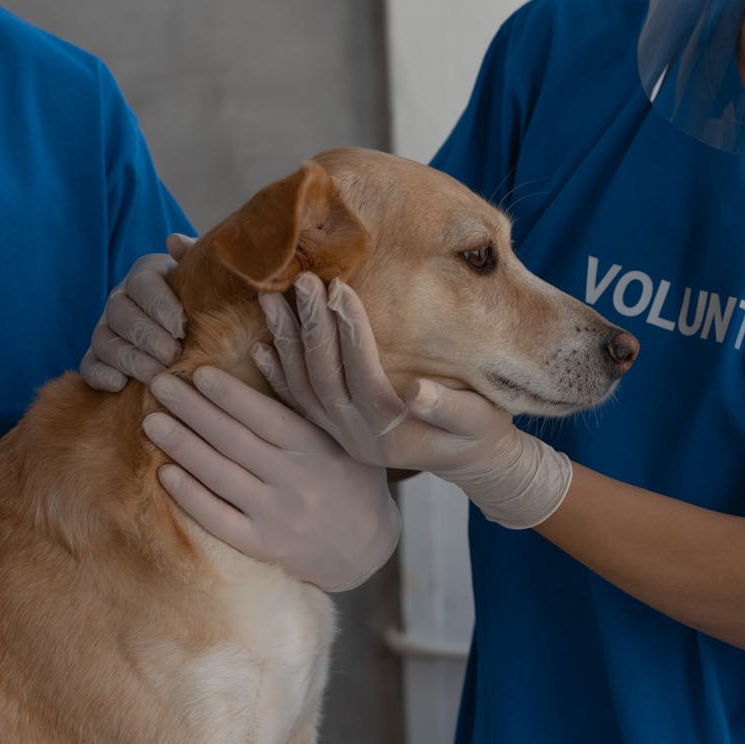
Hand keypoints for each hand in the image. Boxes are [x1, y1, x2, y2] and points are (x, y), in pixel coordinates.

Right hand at [80, 233, 193, 390]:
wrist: (197, 328)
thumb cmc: (205, 301)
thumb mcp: (208, 279)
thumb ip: (197, 258)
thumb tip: (175, 241)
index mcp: (147, 274)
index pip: (143, 283)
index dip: (160, 305)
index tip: (183, 326)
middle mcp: (121, 298)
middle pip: (121, 313)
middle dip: (147, 336)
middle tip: (173, 355)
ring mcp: (107, 328)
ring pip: (104, 340)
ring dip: (128, 359)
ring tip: (156, 374)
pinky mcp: (99, 356)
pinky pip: (88, 365)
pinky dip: (100, 375)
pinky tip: (120, 386)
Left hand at [142, 363, 399, 591]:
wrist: (366, 547)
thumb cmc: (351, 478)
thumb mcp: (342, 435)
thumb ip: (300, 397)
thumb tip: (258, 351)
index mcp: (317, 449)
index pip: (266, 417)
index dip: (230, 395)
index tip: (199, 372)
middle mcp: (297, 482)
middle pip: (235, 441)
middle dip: (193, 411)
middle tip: (160, 385)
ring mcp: (278, 516)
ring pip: (221, 476)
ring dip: (183, 447)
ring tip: (152, 422)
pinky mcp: (263, 546)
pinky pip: (219, 520)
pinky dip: (190, 496)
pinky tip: (165, 473)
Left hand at [260, 272, 572, 528]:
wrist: (469, 463)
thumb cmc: (481, 433)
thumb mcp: (479, 421)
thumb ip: (450, 408)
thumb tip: (417, 389)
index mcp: (391, 429)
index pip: (363, 372)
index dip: (349, 330)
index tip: (339, 286)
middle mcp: (358, 435)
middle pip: (324, 376)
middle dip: (312, 325)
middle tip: (301, 280)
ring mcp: (341, 435)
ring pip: (303, 388)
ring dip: (286, 342)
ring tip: (270, 299)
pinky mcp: (334, 432)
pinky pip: (298, 404)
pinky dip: (279, 374)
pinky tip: (263, 346)